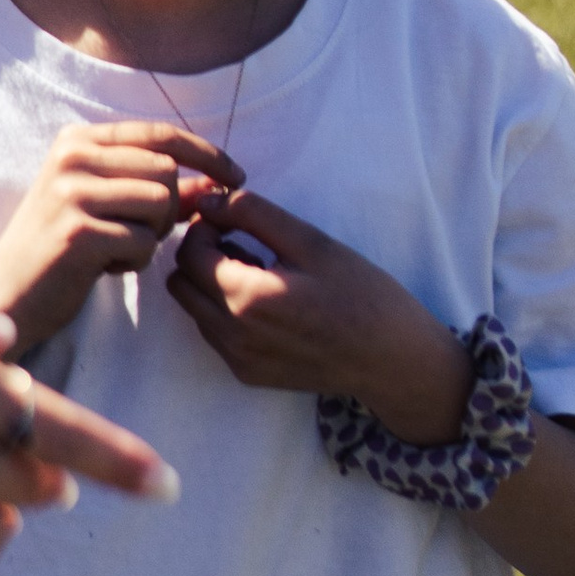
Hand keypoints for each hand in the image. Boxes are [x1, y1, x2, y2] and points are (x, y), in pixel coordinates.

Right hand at [0, 120, 238, 355]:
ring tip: (118, 249)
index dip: (206, 153)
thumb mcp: (104, 204)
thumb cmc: (61, 249)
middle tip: (139, 234)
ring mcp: (72, 191)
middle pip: (167, 170)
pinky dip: (134, 261)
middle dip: (171, 208)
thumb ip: (155, 187)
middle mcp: (72, 156)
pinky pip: (144, 242)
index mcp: (77, 139)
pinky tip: (102, 268)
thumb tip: (217, 182)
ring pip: (161, 204)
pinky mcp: (78, 231)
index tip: (237, 176)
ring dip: (152, 236)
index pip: (160, 133)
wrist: (8, 293)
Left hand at [166, 186, 471, 444]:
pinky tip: (267, 301)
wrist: (393, 361)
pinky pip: (214, 334)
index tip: (232, 218)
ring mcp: (238, 361)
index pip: (189, 252)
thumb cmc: (361, 294)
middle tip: (242, 242)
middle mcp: (233, 337)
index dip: (204, 227)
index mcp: (247, 299)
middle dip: (200, 255)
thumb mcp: (311, 242)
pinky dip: (226, 311)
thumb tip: (210, 199)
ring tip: (259, 270)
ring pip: (193, 310)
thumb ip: (254, 214)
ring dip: (211, 284)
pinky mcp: (248, 375)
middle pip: (181, 283)